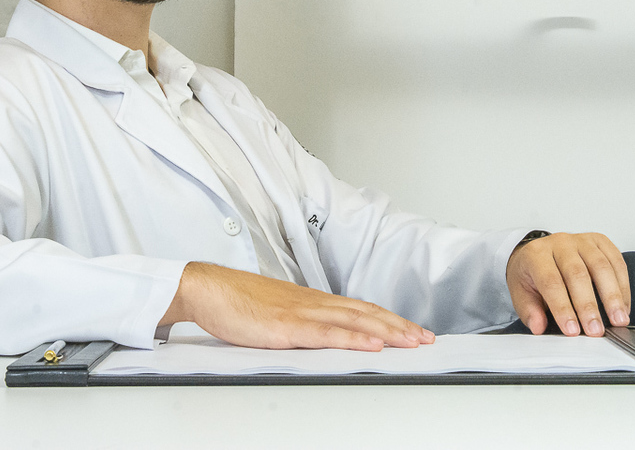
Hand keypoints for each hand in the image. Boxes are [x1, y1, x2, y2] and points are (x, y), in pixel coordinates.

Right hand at [161, 262, 434, 351]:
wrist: (208, 289)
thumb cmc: (237, 301)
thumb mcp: (277, 311)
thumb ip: (301, 321)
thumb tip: (322, 333)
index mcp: (312, 300)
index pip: (360, 309)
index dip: (389, 319)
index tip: (412, 329)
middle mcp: (313, 303)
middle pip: (365, 313)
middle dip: (399, 326)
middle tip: (426, 339)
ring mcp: (302, 313)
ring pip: (354, 321)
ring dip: (387, 331)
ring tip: (411, 341)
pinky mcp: (287, 327)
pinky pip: (326, 334)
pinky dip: (353, 338)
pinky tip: (372, 344)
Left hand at [505, 232, 629, 336]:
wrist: (539, 253)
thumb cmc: (533, 275)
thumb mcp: (521, 294)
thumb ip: (529, 311)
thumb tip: (539, 326)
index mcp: (536, 255)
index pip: (551, 281)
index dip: (563, 307)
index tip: (572, 330)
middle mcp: (559, 243)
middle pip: (577, 274)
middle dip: (588, 306)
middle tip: (596, 330)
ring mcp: (581, 240)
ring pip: (601, 266)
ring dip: (612, 296)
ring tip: (618, 320)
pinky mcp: (599, 241)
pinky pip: (617, 261)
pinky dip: (623, 286)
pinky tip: (624, 306)